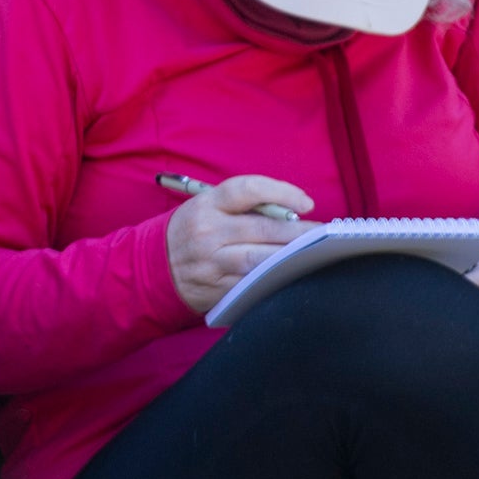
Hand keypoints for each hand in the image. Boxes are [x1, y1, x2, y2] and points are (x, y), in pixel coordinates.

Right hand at [165, 175, 314, 315]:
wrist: (153, 267)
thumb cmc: (192, 230)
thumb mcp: (207, 207)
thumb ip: (244, 206)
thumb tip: (292, 212)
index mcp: (207, 205)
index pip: (249, 189)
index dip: (282, 192)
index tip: (306, 203)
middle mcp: (208, 232)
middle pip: (264, 228)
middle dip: (301, 232)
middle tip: (325, 234)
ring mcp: (212, 263)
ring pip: (262, 260)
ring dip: (293, 257)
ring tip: (315, 254)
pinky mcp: (217, 289)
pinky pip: (253, 284)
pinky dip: (276, 279)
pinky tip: (294, 275)